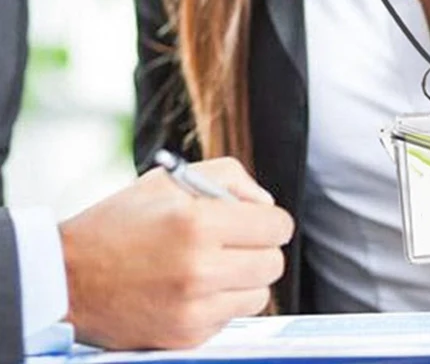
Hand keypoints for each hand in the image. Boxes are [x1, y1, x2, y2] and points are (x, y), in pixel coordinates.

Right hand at [59, 157, 293, 349]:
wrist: (65, 277)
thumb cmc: (120, 221)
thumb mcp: (173, 179)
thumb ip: (231, 179)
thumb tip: (266, 206)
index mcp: (199, 222)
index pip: (277, 227)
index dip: (270, 221)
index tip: (257, 221)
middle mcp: (200, 268)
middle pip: (273, 263)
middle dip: (260, 249)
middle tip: (235, 242)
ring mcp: (193, 308)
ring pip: (259, 295)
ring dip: (244, 279)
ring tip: (213, 265)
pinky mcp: (185, 337)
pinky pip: (230, 317)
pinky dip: (220, 303)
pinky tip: (191, 288)